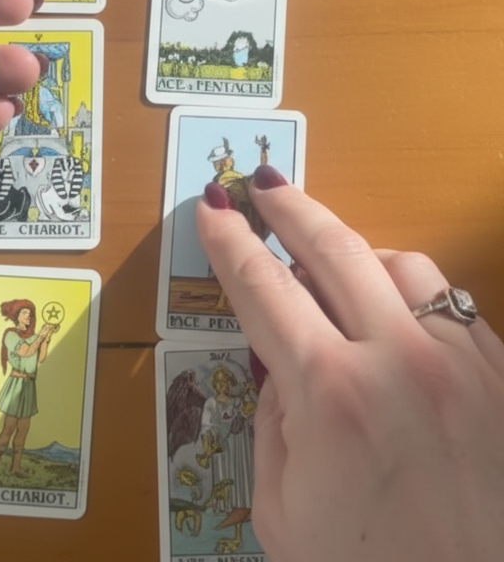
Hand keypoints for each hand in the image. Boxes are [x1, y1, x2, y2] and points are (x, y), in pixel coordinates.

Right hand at [197, 167, 503, 561]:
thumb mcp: (281, 506)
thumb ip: (273, 416)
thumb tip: (281, 358)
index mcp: (331, 395)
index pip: (263, 289)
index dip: (230, 243)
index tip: (214, 208)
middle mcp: (399, 361)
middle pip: (333, 250)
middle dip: (289, 208)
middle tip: (263, 184)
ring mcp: (459, 363)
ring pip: (400, 263)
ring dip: (355, 254)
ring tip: (332, 269)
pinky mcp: (499, 375)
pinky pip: (448, 299)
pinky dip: (408, 291)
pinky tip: (391, 314)